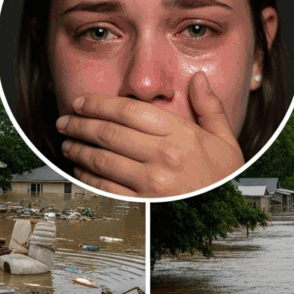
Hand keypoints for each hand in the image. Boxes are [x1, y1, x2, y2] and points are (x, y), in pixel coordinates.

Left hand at [55, 71, 244, 197]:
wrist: (229, 216)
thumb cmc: (224, 177)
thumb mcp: (225, 140)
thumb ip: (209, 107)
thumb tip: (198, 77)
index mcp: (181, 135)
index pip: (129, 111)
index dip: (99, 104)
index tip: (82, 101)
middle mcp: (164, 156)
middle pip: (109, 133)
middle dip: (80, 124)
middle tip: (65, 120)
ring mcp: (151, 183)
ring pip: (102, 159)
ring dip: (78, 149)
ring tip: (66, 142)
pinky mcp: (143, 205)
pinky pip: (106, 187)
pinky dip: (88, 176)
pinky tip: (80, 169)